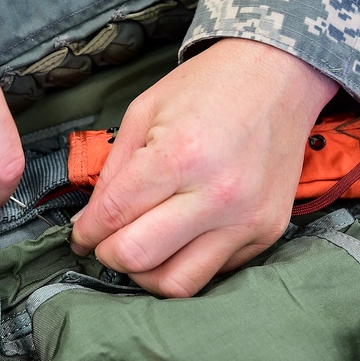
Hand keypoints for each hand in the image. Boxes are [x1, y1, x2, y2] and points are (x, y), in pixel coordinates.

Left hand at [69, 38, 337, 296]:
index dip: (85, 232)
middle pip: (139, 258)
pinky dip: (186, 262)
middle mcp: (217, 195)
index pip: (114, 216)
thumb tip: (92, 219)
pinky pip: (214, 272)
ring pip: (178, 284)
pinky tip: (178, 239)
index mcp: (180, 156)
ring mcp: (246, 219)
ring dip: (146, 274)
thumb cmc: (212, 86)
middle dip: (109, 254)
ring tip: (140, 249)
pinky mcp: (267, 232)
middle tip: (105, 243)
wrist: (278, 76)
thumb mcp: (144, 112)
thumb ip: (114, 171)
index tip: (80, 235)